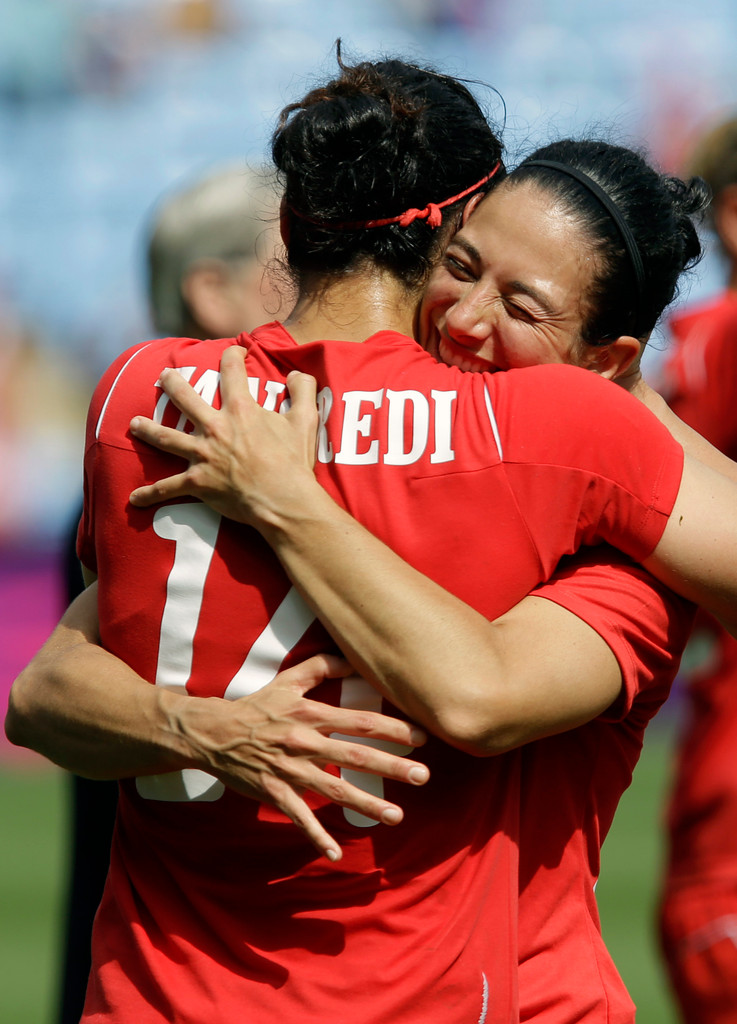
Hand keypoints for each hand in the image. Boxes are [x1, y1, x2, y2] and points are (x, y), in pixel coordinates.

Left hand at [129, 346, 319, 526]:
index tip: (234, 352)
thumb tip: (296, 373)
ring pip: (166, 437)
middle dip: (172, 383)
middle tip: (164, 377)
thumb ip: (303, 390)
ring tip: (133, 424)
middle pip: (185, 398)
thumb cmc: (294, 462)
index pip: (232, 371)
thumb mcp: (306, 421)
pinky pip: (168, 488)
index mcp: (241, 410)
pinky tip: (134, 499)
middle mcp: (215, 427)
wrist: (283, 500)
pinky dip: (150, 494)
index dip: (233, 356)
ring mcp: (203, 455)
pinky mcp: (197, 482)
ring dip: (147, 429)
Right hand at [178, 653, 428, 861]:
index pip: (361, 721)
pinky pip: (299, 817)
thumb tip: (353, 656)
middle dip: (392, 766)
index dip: (393, 728)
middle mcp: (306, 742)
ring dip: (367, 804)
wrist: (215, 733)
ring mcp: (291, 770)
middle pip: (356, 755)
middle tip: (423, 776)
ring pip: (335, 789)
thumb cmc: (257, 706)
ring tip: (397, 816)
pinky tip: (335, 853)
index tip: (422, 737)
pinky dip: (316, 835)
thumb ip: (322, 666)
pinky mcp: (276, 793)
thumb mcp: (288, 680)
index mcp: (312, 714)